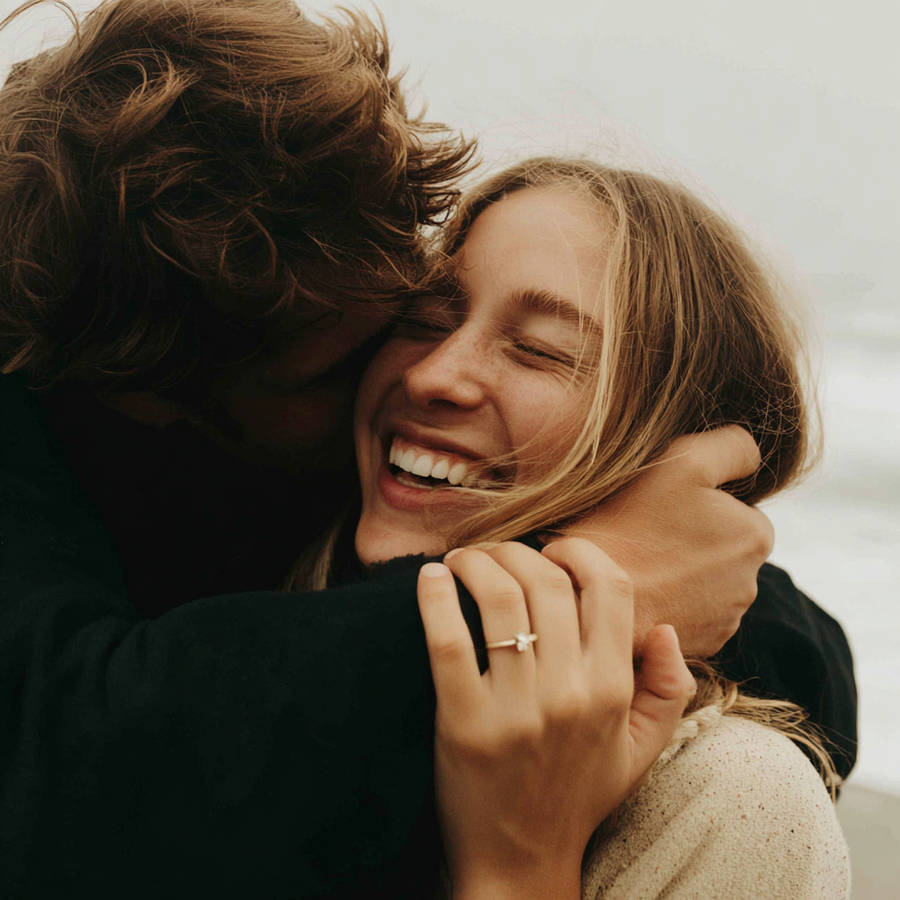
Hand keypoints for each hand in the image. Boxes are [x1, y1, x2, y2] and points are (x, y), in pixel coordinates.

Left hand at [417, 539, 694, 899]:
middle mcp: (569, 692)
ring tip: (461, 560)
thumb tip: (665, 627)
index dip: (580, 551)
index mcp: (612, 689)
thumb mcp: (642, 749)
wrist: (520, 860)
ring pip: (500, 598)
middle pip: (546, 581)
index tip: (554, 547)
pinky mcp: (464, 722)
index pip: (609, 587)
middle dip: (516, 550)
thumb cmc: (579, 794)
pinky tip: (429, 579)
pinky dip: (435, 597)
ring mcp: (516, 707)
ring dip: (476, 562)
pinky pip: (448, 640)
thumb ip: (669, 687)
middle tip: (493, 551)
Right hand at [564, 426, 773, 655]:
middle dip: (695, 540)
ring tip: (640, 562)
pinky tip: (642, 589)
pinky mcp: (698, 646)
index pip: (740, 510)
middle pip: (724, 548)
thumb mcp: (684, 460)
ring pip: (707, 583)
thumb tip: (756, 457)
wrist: (585, 593)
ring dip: (683, 573)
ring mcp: (723, 620)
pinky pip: (690, 614)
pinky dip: (672, 602)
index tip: (665, 507)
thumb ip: (733, 447)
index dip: (702, 504)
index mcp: (755, 535)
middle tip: (647, 532)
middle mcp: (750, 583)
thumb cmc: (630, 522)